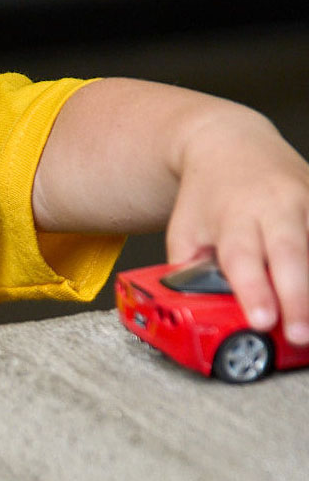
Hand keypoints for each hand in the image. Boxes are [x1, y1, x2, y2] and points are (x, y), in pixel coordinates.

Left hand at [166, 105, 308, 343]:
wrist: (230, 145)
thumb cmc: (205, 198)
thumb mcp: (184, 234)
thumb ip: (190, 272)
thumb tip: (200, 311)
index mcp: (234, 217)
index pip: (243, 259)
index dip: (253, 291)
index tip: (262, 320)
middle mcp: (276, 206)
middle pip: (291, 255)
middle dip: (297, 298)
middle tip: (300, 335)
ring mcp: (307, 201)